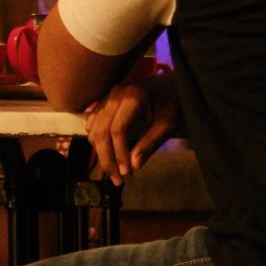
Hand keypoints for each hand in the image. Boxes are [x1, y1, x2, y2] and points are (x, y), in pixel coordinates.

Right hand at [83, 72, 176, 186]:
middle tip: (118, 180)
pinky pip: (92, 123)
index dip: (119, 153)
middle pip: (102, 131)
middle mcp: (115, 94)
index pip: (118, 129)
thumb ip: (151, 143)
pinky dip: (96, 141)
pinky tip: (108, 155)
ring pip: (94, 129)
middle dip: (107, 159)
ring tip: (114, 172)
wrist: (170, 85)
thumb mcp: (168, 125)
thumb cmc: (172, 104)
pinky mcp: (104, 102)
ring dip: (101, 153)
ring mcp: (107, 97)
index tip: (127, 173)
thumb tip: (134, 165)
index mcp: (133, 97)